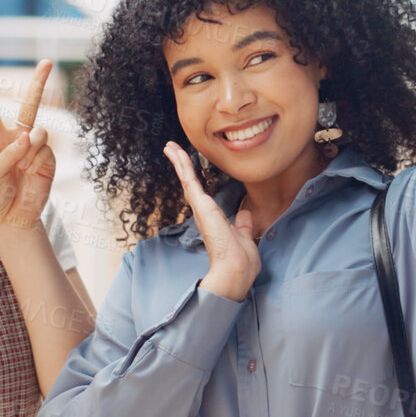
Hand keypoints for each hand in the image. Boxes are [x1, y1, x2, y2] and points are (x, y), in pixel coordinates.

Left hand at [0, 60, 56, 232]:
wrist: (12, 217)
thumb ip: (9, 152)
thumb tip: (31, 135)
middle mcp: (18, 139)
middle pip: (29, 106)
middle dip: (38, 84)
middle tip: (47, 62)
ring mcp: (35, 148)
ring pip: (38, 131)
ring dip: (30, 147)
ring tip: (23, 166)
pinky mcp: (48, 161)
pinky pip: (45, 150)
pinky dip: (37, 160)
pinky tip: (31, 173)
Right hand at [164, 141, 258, 300]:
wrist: (236, 270)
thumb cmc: (241, 261)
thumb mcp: (244, 238)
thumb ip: (243, 225)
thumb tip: (245, 214)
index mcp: (213, 220)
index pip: (201, 195)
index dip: (194, 181)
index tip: (188, 169)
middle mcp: (204, 213)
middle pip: (189, 185)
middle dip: (181, 167)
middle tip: (172, 151)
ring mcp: (201, 209)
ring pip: (187, 180)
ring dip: (179, 162)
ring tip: (170, 147)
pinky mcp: (201, 205)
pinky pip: (190, 180)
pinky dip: (183, 165)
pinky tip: (176, 152)